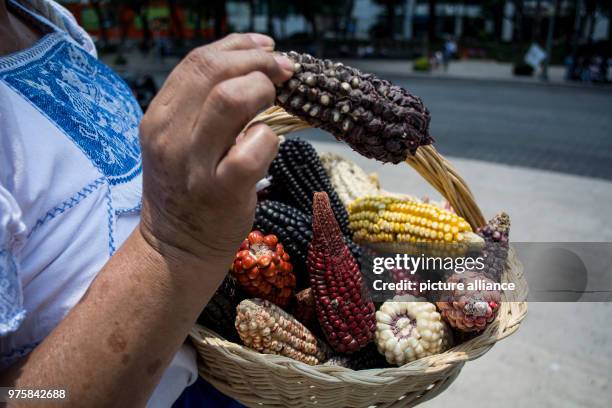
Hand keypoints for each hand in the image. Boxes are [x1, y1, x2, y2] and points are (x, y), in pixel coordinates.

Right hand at [138, 33, 293, 272]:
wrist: (176, 248)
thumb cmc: (188, 190)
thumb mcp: (179, 142)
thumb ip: (202, 107)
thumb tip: (254, 66)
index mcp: (159, 118)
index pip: (197, 61)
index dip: (239, 47)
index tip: (267, 48)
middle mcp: (170, 136)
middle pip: (213, 70)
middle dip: (258, 62)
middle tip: (284, 71)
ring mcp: (194, 164)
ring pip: (231, 99)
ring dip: (262, 92)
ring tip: (274, 103)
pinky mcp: (222, 190)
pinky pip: (254, 147)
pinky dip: (269, 138)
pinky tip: (267, 145)